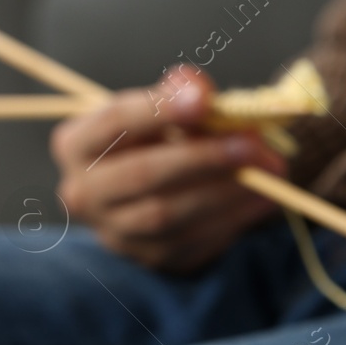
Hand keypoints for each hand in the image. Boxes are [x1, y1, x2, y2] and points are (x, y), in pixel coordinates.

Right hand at [51, 64, 287, 273]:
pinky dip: (234, 218)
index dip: (158, 109)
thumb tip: (198, 86)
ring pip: (169, 214)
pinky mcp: (152, 257)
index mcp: (76, 144)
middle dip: (202, 157)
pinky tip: (264, 198)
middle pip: (143, 174)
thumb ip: (179, 93)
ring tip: (268, 170)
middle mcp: (84, 192)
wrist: (157, 195)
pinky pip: (194, 240)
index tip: (203, 99)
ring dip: (225, 191)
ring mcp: (116, 232)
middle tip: (251, 144)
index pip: (114, 123)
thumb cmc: (157, 141)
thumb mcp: (161, 110)